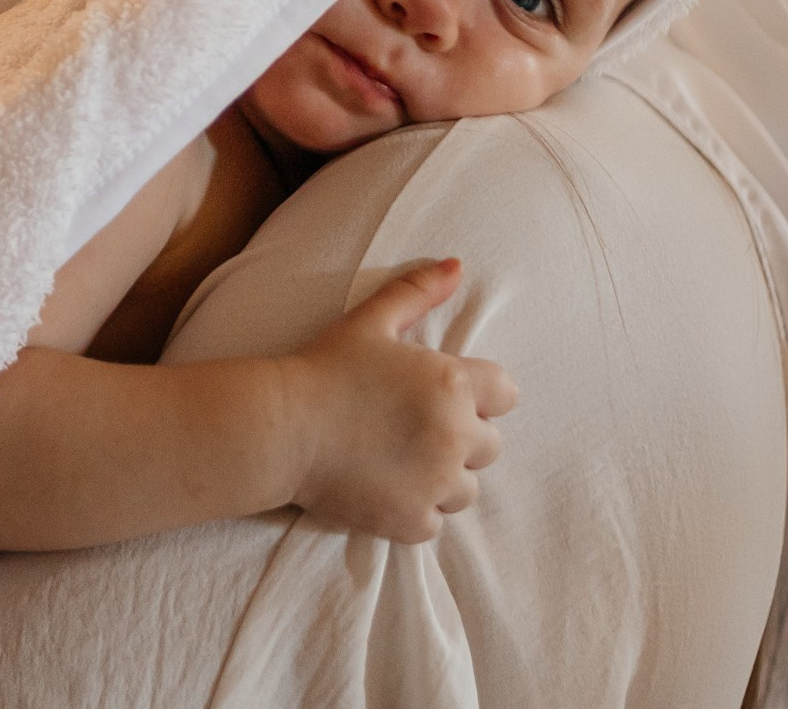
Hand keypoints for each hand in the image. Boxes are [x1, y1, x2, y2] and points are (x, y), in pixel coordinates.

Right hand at [281, 258, 517, 542]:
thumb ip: (417, 291)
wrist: (282, 430)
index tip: (440, 396)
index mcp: (453, 384)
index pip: (505, 394)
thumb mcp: (371, 321)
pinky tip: (385, 488)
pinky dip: (415, 510)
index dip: (477, 394)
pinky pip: (434, 521)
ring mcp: (436, 483)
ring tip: (399, 461)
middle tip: (412, 429)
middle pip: (489, 445)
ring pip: (466, 488)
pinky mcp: (413, 520)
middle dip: (460, 438)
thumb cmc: (324, 368)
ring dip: (442, 477)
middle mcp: (455, 435)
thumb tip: (456, 265)